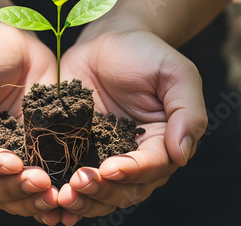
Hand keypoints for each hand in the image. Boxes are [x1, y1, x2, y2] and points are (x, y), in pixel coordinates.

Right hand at [0, 20, 60, 223]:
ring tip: (52, 194)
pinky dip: (42, 197)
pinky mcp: (30, 154)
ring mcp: (3, 156)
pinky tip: (59, 200)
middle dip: (11, 188)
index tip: (12, 163)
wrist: (14, 40)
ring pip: (8, 193)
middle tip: (39, 182)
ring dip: (28, 199)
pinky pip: (31, 183)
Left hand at [58, 28, 206, 219]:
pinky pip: (73, 178)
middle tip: (79, 183)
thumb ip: (188, 112)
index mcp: (162, 142)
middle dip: (103, 191)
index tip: (110, 168)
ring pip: (100, 193)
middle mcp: (135, 157)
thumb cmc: (145, 54)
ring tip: (63, 196)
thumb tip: (182, 154)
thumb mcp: (176, 74)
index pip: (152, 168)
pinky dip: (66, 193)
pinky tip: (52, 199)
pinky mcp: (79, 150)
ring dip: (83, 200)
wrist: (107, 41)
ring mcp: (104, 156)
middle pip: (125, 190)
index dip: (132, 172)